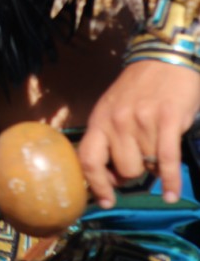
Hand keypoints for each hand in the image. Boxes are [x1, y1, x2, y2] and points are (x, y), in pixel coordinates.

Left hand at [78, 60, 199, 207]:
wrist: (164, 59)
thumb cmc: (139, 88)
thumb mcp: (114, 109)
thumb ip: (110, 138)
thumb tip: (114, 176)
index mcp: (100, 119)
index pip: (88, 159)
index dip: (96, 185)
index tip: (106, 201)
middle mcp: (117, 120)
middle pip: (125, 170)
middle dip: (135, 173)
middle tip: (143, 160)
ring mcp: (141, 119)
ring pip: (148, 165)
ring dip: (155, 165)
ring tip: (159, 147)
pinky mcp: (167, 119)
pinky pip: (167, 161)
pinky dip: (171, 181)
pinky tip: (171, 194)